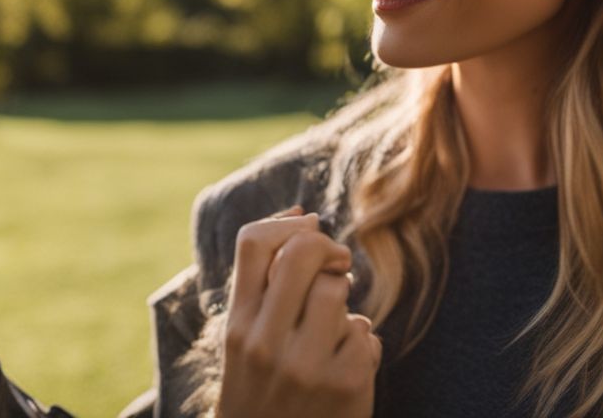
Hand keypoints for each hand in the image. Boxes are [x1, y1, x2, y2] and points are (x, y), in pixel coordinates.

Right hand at [216, 206, 380, 417]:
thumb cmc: (264, 387)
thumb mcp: (247, 338)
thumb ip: (267, 283)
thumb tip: (306, 215)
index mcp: (237, 324)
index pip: (254, 242)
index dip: (288, 225)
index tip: (306, 236)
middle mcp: (265, 342)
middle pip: (304, 251)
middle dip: (329, 249)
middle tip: (337, 266)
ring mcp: (305, 365)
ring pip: (338, 289)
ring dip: (344, 303)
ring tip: (332, 329)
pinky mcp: (346, 385)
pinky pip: (365, 330)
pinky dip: (362, 344)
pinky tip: (346, 366)